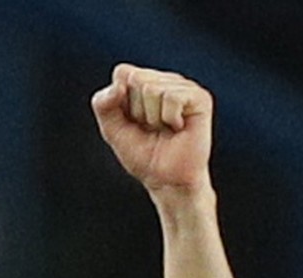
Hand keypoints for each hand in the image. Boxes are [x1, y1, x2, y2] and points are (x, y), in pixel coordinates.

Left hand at [91, 64, 212, 195]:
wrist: (166, 179)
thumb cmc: (143, 155)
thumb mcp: (112, 130)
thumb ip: (103, 105)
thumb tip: (118, 85)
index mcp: (144, 82)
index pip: (122, 73)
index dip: (120, 101)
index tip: (132, 121)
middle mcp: (165, 80)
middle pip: (136, 79)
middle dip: (137, 111)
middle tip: (150, 128)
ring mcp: (183, 87)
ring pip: (152, 88)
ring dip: (153, 117)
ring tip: (164, 129)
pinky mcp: (200, 97)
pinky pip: (172, 96)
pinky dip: (169, 118)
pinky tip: (177, 127)